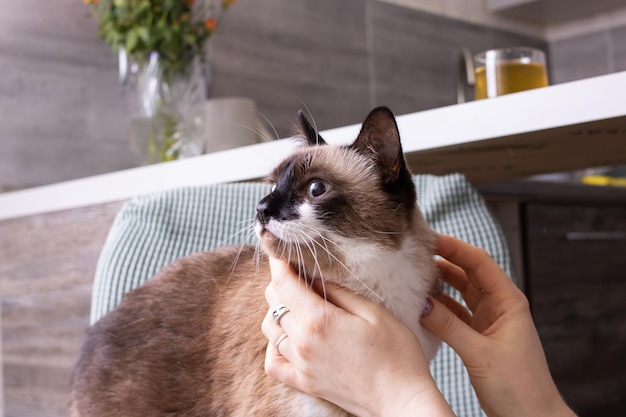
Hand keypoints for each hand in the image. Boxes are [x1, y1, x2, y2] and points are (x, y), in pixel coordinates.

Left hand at [262, 257, 453, 416]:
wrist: (401, 399)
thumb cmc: (396, 352)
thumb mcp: (372, 311)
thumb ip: (338, 292)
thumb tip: (313, 276)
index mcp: (318, 319)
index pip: (283, 282)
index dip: (278, 262)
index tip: (281, 251)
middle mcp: (302, 343)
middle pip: (273, 302)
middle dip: (281, 283)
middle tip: (300, 276)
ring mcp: (300, 365)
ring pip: (269, 329)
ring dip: (277, 311)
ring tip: (299, 304)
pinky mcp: (304, 383)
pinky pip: (273, 363)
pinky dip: (274, 346)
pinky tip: (289, 337)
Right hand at [420, 234, 576, 416]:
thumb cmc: (520, 387)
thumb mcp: (481, 353)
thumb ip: (449, 326)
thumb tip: (421, 303)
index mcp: (509, 302)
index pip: (479, 262)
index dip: (455, 247)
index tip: (429, 239)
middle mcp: (499, 306)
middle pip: (468, 272)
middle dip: (444, 260)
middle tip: (417, 253)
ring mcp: (488, 321)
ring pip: (460, 291)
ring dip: (440, 283)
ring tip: (415, 274)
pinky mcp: (479, 336)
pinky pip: (456, 313)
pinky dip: (440, 306)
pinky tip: (423, 304)